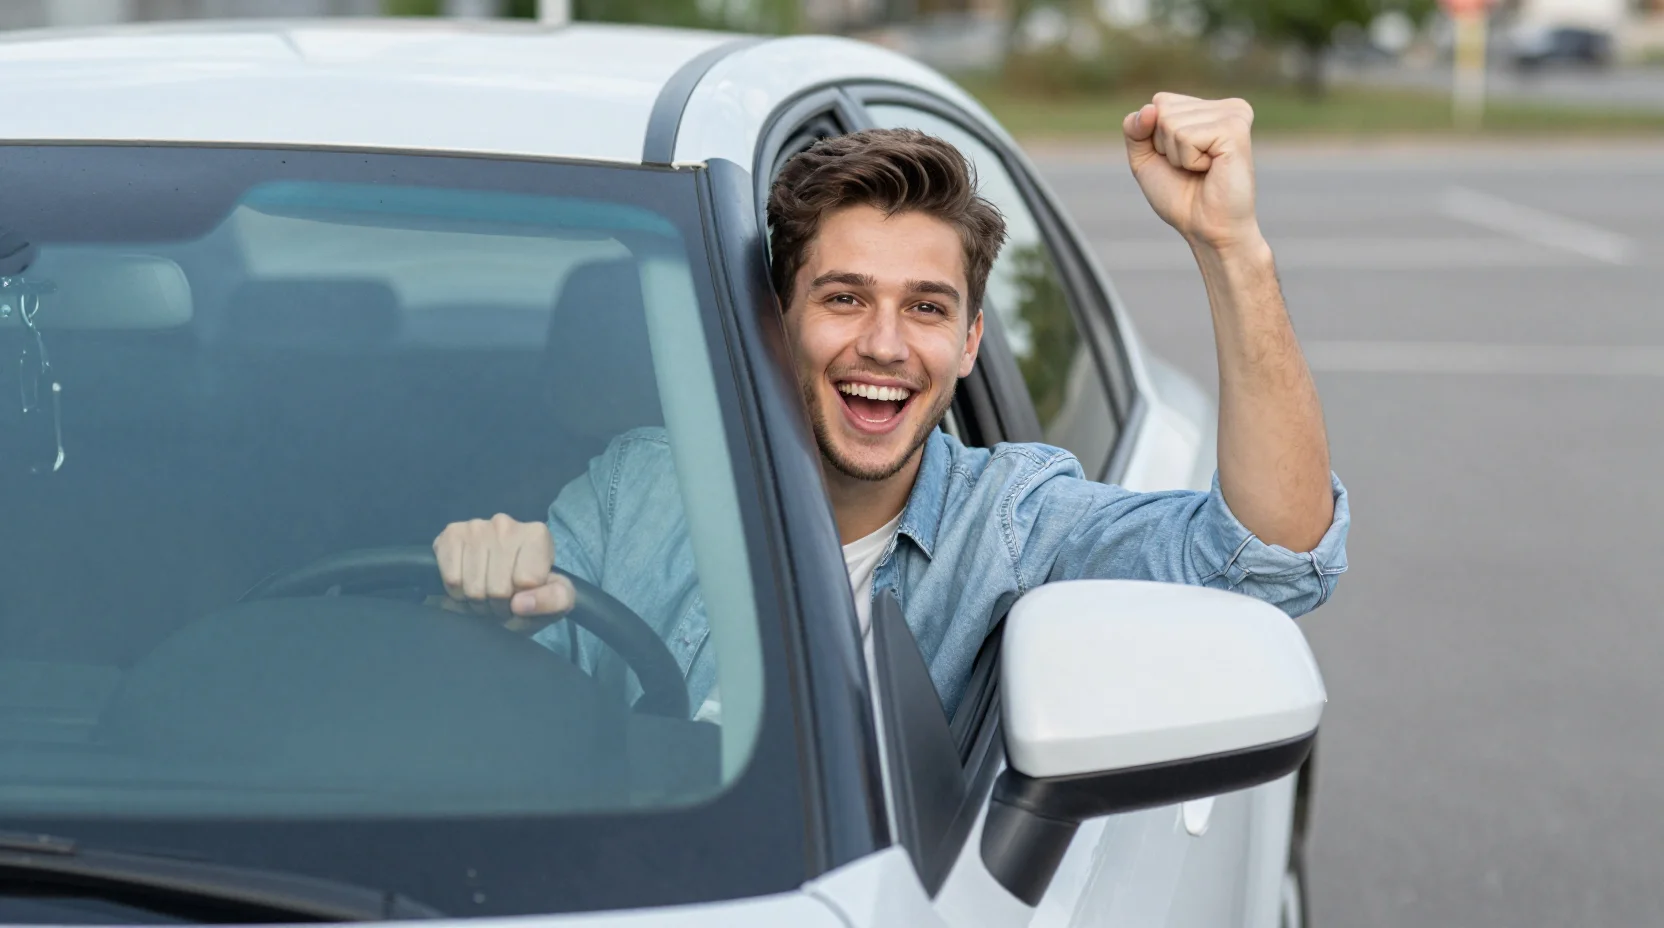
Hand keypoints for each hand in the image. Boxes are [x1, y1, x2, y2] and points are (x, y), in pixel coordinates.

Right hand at [432, 514, 574, 618]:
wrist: (501, 579)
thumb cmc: (533, 588)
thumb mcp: (558, 598)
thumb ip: (553, 601)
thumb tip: (519, 604)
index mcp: (536, 535)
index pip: (526, 582)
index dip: (524, 599)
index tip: (524, 594)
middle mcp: (505, 524)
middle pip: (497, 589)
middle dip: (499, 605)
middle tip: (502, 600)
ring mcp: (475, 527)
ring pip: (472, 588)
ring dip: (477, 602)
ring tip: (486, 594)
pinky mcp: (451, 535)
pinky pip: (451, 579)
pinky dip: (457, 593)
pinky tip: (468, 583)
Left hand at [1122, 94, 1261, 252]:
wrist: (1206, 229)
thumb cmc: (1181, 197)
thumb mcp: (1145, 159)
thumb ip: (1135, 129)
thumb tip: (1149, 109)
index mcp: (1209, 108)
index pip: (1158, 103)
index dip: (1155, 138)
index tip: (1179, 160)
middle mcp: (1226, 107)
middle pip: (1162, 110)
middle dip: (1165, 147)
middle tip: (1191, 168)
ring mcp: (1233, 115)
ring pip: (1170, 123)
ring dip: (1177, 156)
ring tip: (1202, 170)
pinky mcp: (1235, 129)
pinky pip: (1185, 136)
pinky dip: (1188, 160)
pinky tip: (1210, 169)